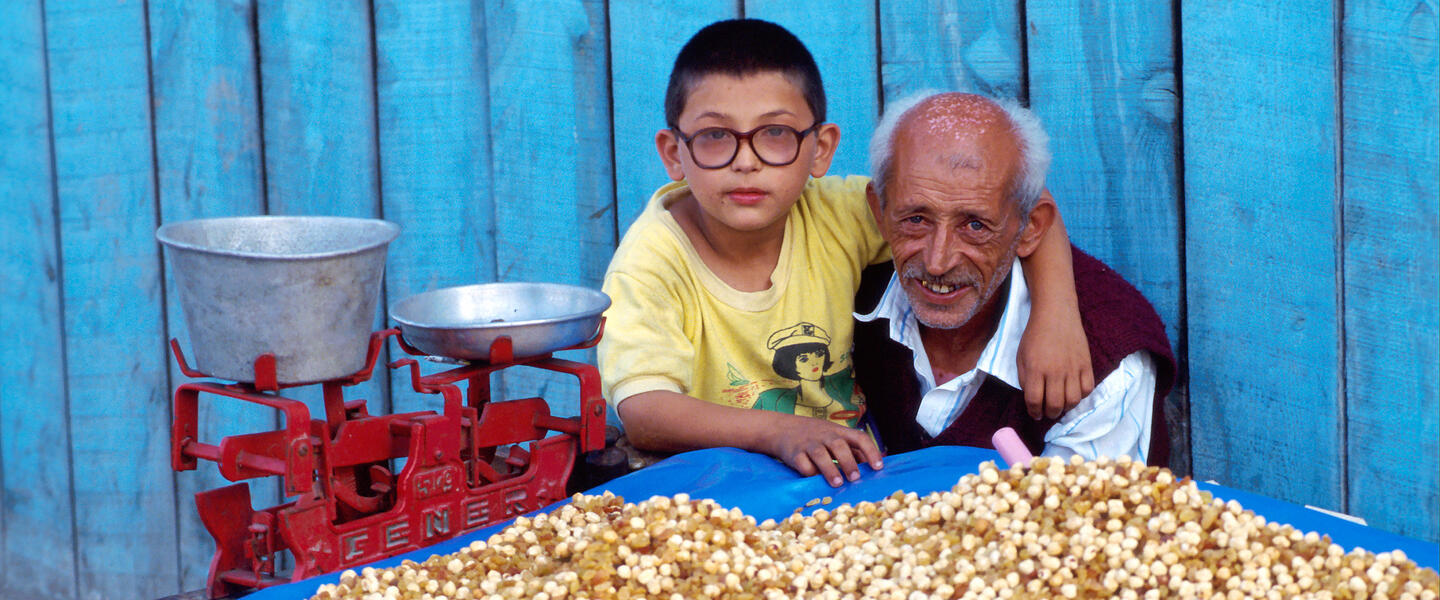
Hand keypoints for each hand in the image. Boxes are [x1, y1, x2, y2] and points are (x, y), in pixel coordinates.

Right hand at [762, 414, 883, 486]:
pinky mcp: (794, 453)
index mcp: (839, 432)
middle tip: (855, 478)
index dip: (871, 451)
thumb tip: (873, 468)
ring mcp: (808, 443)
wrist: (781, 428)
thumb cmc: (816, 436)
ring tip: (837, 483)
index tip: (879, 467)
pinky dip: (809, 472)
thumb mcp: (835, 436)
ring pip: (820, 454)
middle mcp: (825, 435)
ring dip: (830, 469)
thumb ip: (853, 450)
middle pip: (839, 445)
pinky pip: (802, 463)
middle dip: (848, 462)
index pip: (859, 437)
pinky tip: (814, 480)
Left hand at [1017, 302, 1093, 418]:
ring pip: (1073, 401)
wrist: (1056, 314)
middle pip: (1055, 405)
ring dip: (1066, 408)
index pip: (1034, 401)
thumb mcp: (1020, 356)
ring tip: (1061, 405)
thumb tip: (1032, 399)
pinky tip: (1073, 393)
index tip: (1035, 414)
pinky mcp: (1086, 364)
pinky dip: (1081, 396)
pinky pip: (1087, 389)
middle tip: (1048, 412)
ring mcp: (1073, 368)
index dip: (1034, 412)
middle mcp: (1055, 371)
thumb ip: (1024, 379)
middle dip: (1050, 414)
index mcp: (1035, 369)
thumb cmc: (1034, 336)